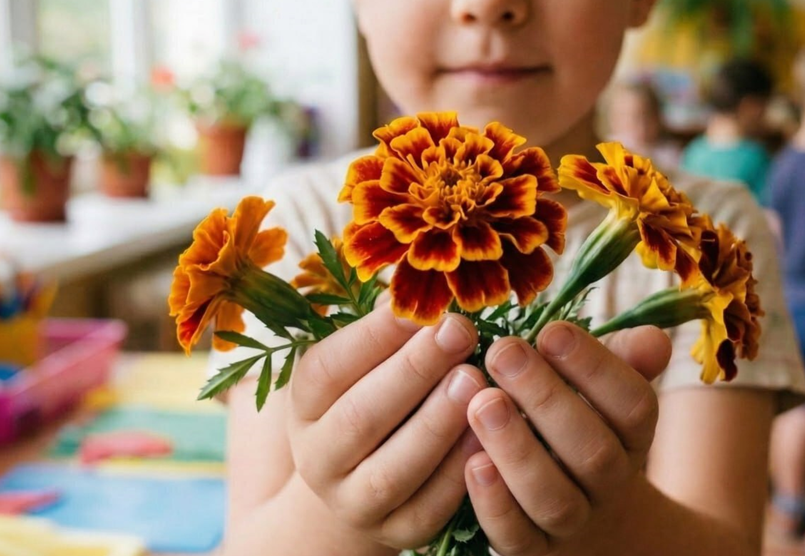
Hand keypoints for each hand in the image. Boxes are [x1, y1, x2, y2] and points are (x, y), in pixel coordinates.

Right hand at [287, 304, 487, 547]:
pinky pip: (430, 509)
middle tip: (459, 331)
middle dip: (413, 371)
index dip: (374, 336)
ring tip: (475, 379)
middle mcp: (319, 457)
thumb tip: (418, 287)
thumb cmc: (370, 398)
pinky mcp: (399, 532)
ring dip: (436, 423)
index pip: (329, 369)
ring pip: (393, 470)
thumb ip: (383, 331)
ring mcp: (356, 502)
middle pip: (360, 418)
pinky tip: (487, 435)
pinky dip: (459, 473)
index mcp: (304, 405)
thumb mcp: (360, 365)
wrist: (361, 482)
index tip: (420, 305)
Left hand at [464, 322, 671, 555]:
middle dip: (547, 398)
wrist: (588, 519)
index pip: (633, 406)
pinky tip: (470, 461)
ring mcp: (571, 523)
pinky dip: (495, 503)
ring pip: (553, 499)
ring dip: (517, 449)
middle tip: (503, 352)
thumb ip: (624, 358)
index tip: (551, 332)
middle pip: (593, 452)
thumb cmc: (582, 426)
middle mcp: (607, 484)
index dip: (596, 368)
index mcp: (632, 437)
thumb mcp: (604, 391)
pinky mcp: (530, 551)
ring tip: (482, 402)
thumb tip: (654, 339)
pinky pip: (516, 538)